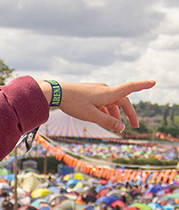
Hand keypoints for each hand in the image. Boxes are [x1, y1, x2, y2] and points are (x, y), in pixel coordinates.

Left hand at [38, 80, 154, 132]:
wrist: (55, 93)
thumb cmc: (74, 104)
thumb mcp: (92, 116)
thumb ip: (108, 121)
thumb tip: (121, 127)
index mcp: (108, 93)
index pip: (130, 88)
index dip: (143, 85)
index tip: (154, 82)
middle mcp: (104, 89)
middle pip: (121, 100)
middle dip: (128, 113)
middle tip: (134, 126)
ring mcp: (96, 90)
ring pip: (111, 102)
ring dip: (115, 113)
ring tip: (116, 125)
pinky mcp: (88, 92)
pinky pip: (102, 101)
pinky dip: (105, 110)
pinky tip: (101, 118)